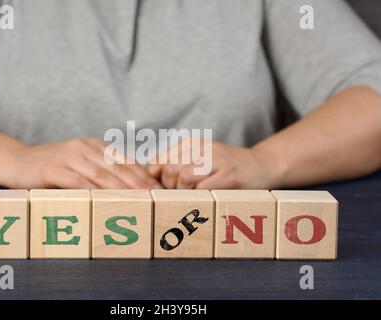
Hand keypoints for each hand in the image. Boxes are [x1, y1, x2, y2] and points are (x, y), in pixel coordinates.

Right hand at [4, 138, 161, 188]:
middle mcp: (84, 147)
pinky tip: (104, 201)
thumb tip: (129, 187)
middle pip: (116, 168)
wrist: (17, 161)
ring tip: (137, 202)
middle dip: (137, 184)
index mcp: (94, 146)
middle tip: (154, 198)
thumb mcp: (79, 163)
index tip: (158, 189)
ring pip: (100, 174)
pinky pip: (77, 181)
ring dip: (121, 189)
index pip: (124, 160)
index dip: (142, 175)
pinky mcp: (52, 169)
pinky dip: (92, 191)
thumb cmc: (52, 167)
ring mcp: (68, 156)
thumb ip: (100, 170)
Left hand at [148, 141, 277, 189]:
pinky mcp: (229, 174)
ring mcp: (216, 159)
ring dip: (184, 194)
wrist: (261, 166)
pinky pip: (202, 189)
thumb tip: (146, 182)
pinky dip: (199, 198)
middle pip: (168, 170)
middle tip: (179, 198)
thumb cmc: (224, 169)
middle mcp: (201, 147)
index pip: (158, 161)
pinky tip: (204, 200)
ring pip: (183, 178)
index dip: (154, 181)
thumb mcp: (198, 162)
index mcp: (190, 143)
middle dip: (169, 189)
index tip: (159, 192)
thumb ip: (174, 169)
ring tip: (193, 198)